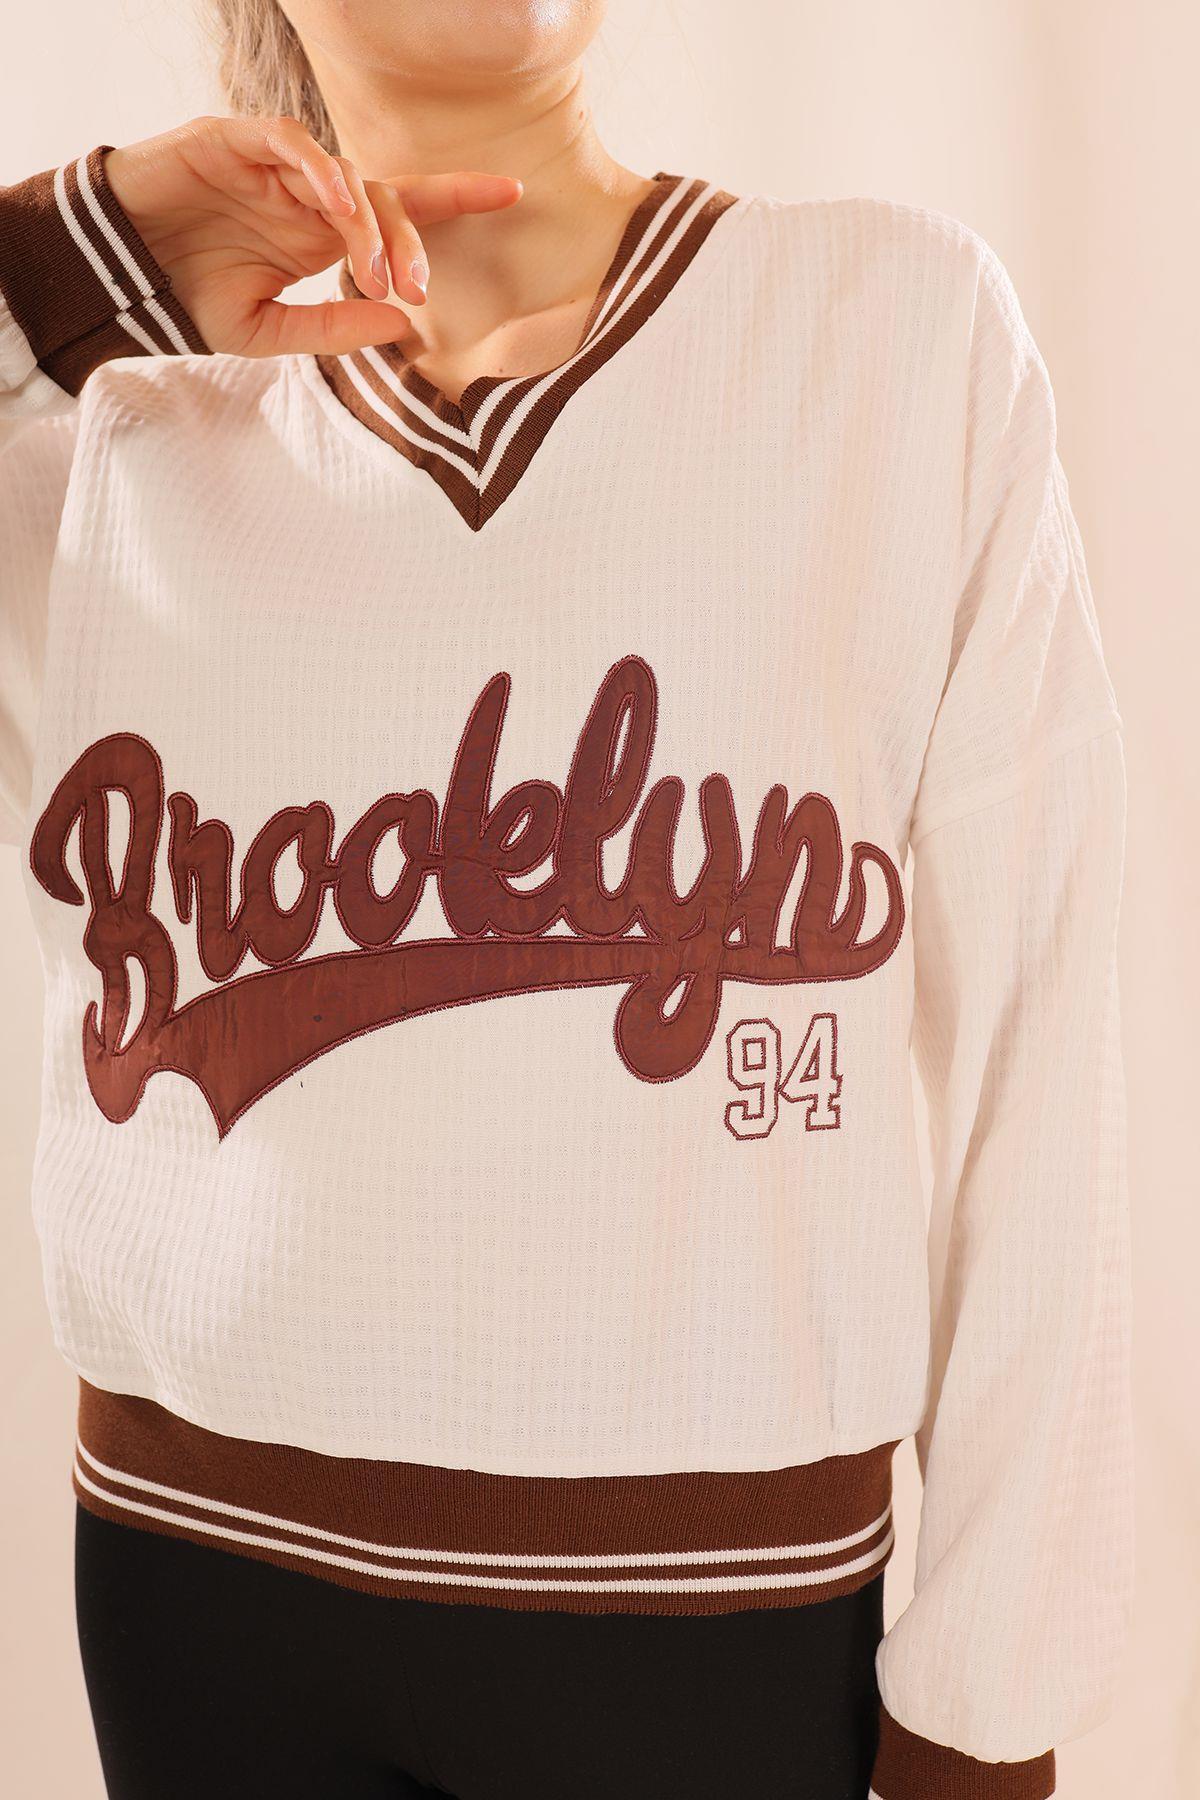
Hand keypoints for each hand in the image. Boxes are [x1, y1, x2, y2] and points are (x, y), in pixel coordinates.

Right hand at [102, 115, 522, 357]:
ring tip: (371, 269)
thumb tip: (401, 323)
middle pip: (384, 196)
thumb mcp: (269, 333)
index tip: (512, 194)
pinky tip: (335, 206)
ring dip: (368, 222)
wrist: (118, 277)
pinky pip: (289, 142)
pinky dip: (318, 170)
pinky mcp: (233, 141)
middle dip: (410, 239)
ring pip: (344, 173)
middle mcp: (308, 196)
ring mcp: (274, 166)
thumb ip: (333, 328)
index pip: (401, 208)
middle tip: (418, 287)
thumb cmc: (188, 300)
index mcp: (323, 235)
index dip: (456, 197)